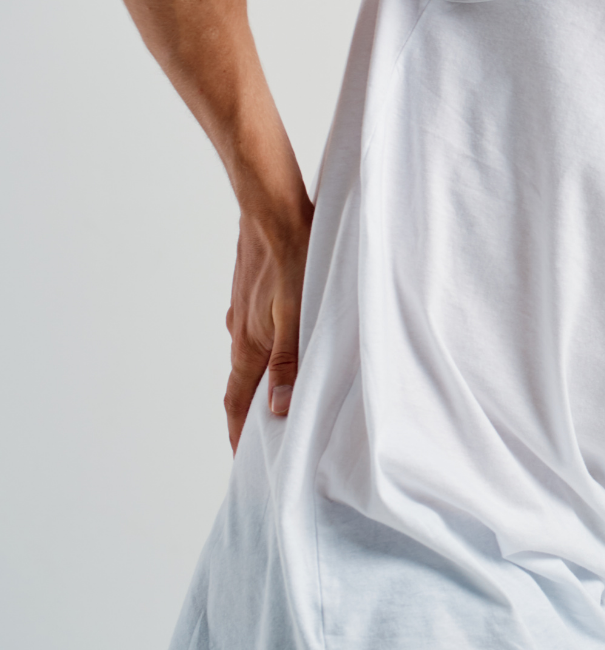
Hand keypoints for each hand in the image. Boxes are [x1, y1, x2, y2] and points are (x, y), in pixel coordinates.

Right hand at [224, 195, 312, 451]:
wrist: (271, 210)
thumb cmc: (292, 259)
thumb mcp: (297, 315)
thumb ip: (289, 362)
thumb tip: (278, 408)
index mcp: (249, 345)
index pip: (238, 402)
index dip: (240, 434)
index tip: (243, 463)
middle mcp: (241, 333)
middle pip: (242, 384)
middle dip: (250, 414)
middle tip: (262, 440)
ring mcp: (245, 312)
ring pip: (250, 357)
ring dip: (259, 381)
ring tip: (275, 399)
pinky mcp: (253, 293)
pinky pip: (257, 333)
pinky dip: (267, 352)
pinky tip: (282, 345)